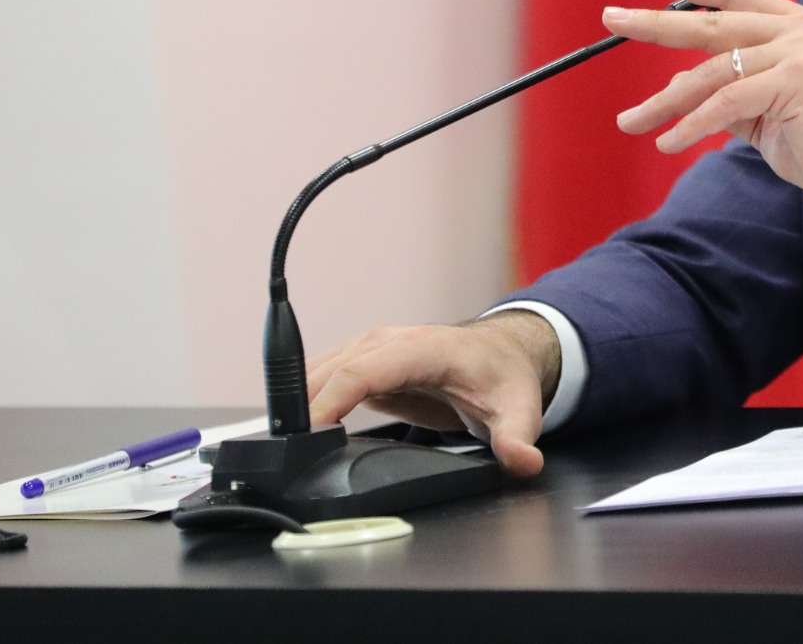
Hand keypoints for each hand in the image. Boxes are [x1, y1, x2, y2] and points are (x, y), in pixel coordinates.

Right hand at [306, 310, 560, 477]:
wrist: (504, 352)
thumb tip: (523, 460)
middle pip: (330, 371)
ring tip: (280, 444)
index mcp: (422, 348)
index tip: (309, 433)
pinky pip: (324, 378)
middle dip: (301, 408)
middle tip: (282, 451)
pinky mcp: (365, 363)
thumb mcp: (518, 410)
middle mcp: (391, 342)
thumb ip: (517, 438)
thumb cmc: (504, 376)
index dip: (331, 400)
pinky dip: (306, 402)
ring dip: (297, 404)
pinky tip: (295, 430)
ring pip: (319, 372)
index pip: (363, 370)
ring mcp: (373, 349)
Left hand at [608, 0, 802, 220]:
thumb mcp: (775, 108)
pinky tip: (668, 142)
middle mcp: (798, 28)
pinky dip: (691, 125)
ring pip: (710, 71)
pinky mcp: (793, 81)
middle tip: (612, 18)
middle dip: (656, 21)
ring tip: (629, 120)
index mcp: (797, 24)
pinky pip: (724, 104)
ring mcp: (797, 51)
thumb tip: (689, 92)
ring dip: (663, 101)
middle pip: (711, 21)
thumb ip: (738, 90)